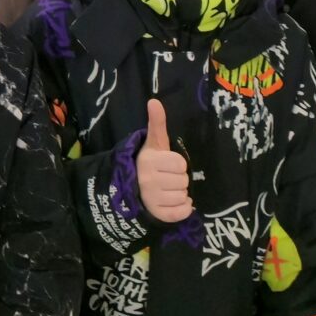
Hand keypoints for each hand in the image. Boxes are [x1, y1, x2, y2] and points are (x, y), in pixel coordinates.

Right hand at [138, 100, 192, 223]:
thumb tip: (154, 101)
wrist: (131, 188)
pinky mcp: (156, 214)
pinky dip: (183, 208)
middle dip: (178, 179)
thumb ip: (157, 122)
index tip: (167, 165)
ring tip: (167, 190)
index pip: (181, 164)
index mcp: (149, 161)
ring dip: (180, 194)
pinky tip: (174, 202)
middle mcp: (148, 181)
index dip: (177, 164)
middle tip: (166, 178)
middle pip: (184, 181)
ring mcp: (151, 200)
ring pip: (183, 196)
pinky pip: (181, 213)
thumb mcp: (154, 142)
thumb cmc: (148, 163)